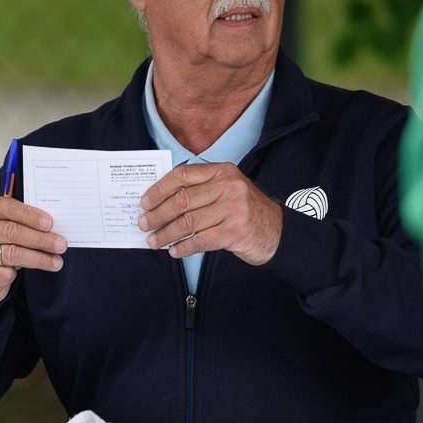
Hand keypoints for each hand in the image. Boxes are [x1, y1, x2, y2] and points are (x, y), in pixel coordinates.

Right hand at [0, 196, 65, 304]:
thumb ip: (18, 223)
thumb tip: (51, 227)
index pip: (5, 207)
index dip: (29, 215)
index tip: (49, 223)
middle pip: (11, 232)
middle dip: (40, 239)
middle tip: (60, 245)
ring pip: (11, 254)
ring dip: (38, 259)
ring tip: (56, 262)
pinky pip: (4, 274)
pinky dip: (16, 275)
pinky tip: (20, 274)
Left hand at [137, 163, 282, 266]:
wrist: (278, 232)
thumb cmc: (245, 211)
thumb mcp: (227, 189)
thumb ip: (201, 189)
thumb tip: (161, 201)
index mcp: (222, 171)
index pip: (182, 176)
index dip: (159, 189)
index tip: (144, 202)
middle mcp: (228, 186)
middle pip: (182, 200)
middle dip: (158, 214)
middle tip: (144, 224)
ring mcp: (232, 209)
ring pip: (188, 222)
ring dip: (166, 233)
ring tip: (154, 241)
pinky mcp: (234, 232)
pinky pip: (200, 240)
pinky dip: (183, 247)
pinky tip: (174, 251)